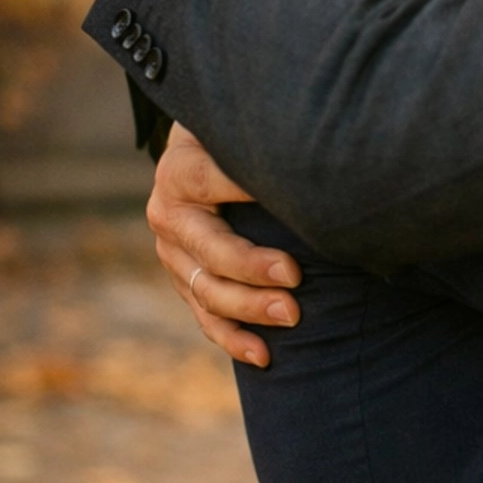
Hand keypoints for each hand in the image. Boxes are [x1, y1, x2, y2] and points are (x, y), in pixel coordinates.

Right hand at [149, 125, 301, 367]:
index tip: (293, 206)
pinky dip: (234, 338)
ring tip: (292, 315)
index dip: (245, 194)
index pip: (211, 182)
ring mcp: (174, 253)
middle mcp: (169, 214)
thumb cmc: (236, 138)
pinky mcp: (185, 280)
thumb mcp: (239, 128)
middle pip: (210, 249)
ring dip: (250, 307)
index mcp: (181, 170)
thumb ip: (264, 138)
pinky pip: (206, 316)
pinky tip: (264, 355)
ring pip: (207, 290)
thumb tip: (313, 150)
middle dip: (252, 267)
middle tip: (295, 278)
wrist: (203, 149)